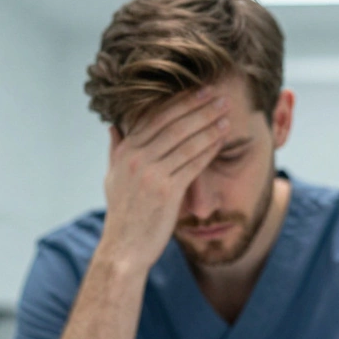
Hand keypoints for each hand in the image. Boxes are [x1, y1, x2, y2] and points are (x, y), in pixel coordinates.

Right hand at [97, 88, 230, 270]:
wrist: (124, 248)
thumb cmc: (123, 215)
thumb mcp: (113, 178)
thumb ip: (116, 151)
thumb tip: (114, 126)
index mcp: (126, 152)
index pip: (155, 117)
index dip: (179, 101)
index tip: (198, 90)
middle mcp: (137, 158)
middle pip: (173, 124)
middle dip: (199, 107)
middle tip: (219, 94)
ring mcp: (151, 174)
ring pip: (186, 141)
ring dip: (209, 125)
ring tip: (226, 113)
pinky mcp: (167, 191)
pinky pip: (193, 164)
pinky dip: (209, 149)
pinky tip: (222, 139)